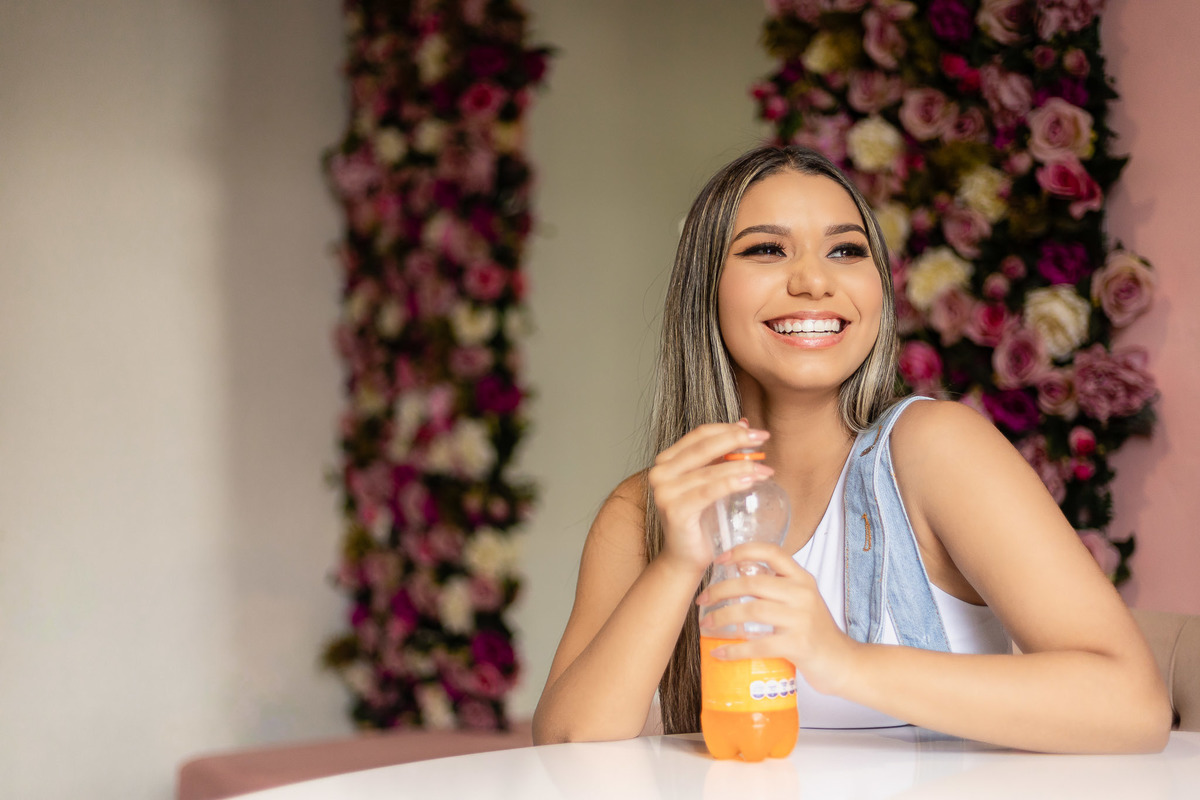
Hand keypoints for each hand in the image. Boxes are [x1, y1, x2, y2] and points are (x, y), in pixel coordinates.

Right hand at [646, 421, 773, 574]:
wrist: (685, 558)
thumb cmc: (700, 521)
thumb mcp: (711, 482)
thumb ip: (721, 455)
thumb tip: (744, 424)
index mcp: (667, 461)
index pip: (699, 435)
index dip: (728, 429)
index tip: (754, 430)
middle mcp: (660, 472)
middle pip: (704, 446)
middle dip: (737, 439)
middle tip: (762, 439)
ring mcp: (664, 491)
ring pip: (710, 470)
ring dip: (742, 466)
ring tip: (765, 468)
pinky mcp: (675, 510)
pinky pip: (709, 491)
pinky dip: (732, 483)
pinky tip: (751, 481)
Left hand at [695, 541, 860, 696]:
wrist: (843, 663)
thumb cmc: (816, 632)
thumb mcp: (801, 601)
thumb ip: (776, 587)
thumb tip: (737, 574)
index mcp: (802, 578)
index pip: (772, 552)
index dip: (742, 551)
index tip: (719, 560)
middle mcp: (803, 594)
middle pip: (752, 584)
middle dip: (721, 590)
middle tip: (703, 599)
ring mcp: (802, 619)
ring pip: (751, 611)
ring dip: (722, 617)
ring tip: (707, 624)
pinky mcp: (798, 645)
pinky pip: (757, 645)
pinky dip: (734, 649)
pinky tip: (720, 652)